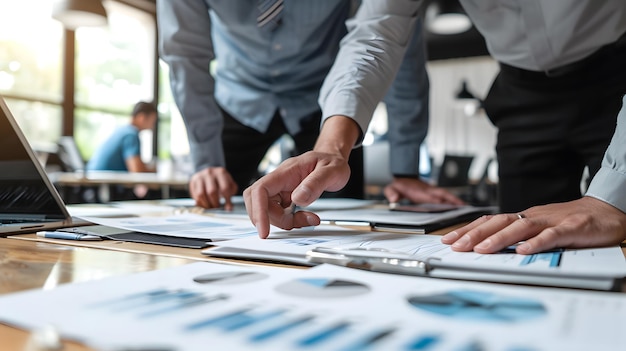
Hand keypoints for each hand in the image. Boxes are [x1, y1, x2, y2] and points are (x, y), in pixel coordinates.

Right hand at [189, 167, 237, 208]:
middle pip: (212, 192)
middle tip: (217, 208)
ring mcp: (200, 176)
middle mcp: (209, 173)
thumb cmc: (221, 181)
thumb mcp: (230, 183)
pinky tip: (205, 205)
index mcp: (221, 172)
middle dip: (215, 203)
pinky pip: (195, 195)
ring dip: (206, 204)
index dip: (227, 200)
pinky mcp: (193, 181)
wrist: (209, 173)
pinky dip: (200, 203)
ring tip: (211, 207)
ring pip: (201, 194)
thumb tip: (228, 208)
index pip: (225, 188)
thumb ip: (231, 193)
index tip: (228, 208)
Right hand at [245, 115, 359, 238]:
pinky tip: (304, 218)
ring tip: (306, 219)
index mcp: (287, 171)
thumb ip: (315, 184)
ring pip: (267, 210)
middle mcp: (279, 180)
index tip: (264, 230)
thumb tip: (298, 198)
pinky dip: (288, 221)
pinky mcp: (284, 198)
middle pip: (258, 203)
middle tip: (294, 223)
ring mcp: (280, 189)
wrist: (333, 158)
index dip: (258, 211)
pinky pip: (278, 213)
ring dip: (283, 221)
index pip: (261, 189)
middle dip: (273, 219)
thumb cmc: (331, 161)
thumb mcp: (332, 171)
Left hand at [384, 177, 464, 204]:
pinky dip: (453, 200)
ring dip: (456, 200)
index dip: (437, 201)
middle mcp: (428, 190)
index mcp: (419, 191)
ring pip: (446, 195)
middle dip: (452, 200)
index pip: (429, 197)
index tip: (446, 206)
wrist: (404, 176)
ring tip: (466, 207)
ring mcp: (432, 190)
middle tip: (463, 207)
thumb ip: (391, 192)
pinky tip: (460, 205)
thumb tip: (393, 199)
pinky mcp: (435, 192)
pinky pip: (446, 196)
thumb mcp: (391, 188)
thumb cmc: (400, 184)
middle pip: (442, 195)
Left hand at [441, 196, 625, 253]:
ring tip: (481, 249)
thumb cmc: (571, 221)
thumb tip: (488, 248)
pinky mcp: (572, 228)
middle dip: (475, 234)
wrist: (608, 211)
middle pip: (499, 222)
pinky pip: (552, 236)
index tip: (449, 240)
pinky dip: (537, 243)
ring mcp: (552, 221)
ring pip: (521, 228)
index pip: (490, 221)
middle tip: (456, 246)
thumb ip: (518, 237)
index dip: (468, 230)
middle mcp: (534, 216)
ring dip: (499, 238)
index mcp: (524, 217)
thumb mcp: (540, 228)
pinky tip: (523, 251)